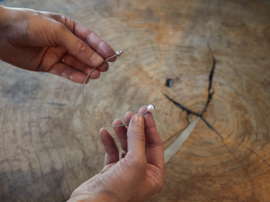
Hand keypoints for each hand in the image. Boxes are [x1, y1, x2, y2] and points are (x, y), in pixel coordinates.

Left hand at [0, 6, 115, 82]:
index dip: (101, 47)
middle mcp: (63, 41)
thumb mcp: (58, 32)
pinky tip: (83, 80)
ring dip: (86, 70)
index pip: (89, 38)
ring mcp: (56, 53)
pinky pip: (64, 72)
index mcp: (68, 27)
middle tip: (105, 68)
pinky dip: (73, 76)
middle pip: (84, 53)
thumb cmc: (29, 24)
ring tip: (96, 75)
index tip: (113, 56)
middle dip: (95, 60)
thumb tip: (97, 60)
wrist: (1, 34)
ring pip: (76, 64)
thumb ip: (78, 47)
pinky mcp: (48, 65)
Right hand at [68, 106, 163, 201]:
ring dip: (122, 132)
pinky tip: (104, 132)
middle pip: (141, 143)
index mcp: (153, 175)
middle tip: (130, 114)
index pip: (155, 145)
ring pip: (126, 146)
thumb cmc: (117, 191)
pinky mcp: (111, 171)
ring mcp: (125, 171)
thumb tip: (138, 119)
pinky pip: (112, 151)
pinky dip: (109, 141)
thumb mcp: (134, 162)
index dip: (150, 128)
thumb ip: (138, 139)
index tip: (144, 113)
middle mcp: (141, 173)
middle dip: (135, 128)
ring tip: (117, 121)